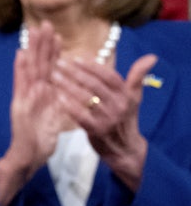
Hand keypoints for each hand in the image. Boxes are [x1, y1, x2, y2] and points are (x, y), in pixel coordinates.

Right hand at [0, 21, 66, 205]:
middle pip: (38, 63)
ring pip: (30, 68)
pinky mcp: (19, 104)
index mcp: (43, 94)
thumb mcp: (57, 117)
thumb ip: (61, 102)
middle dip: (41, 43)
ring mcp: (25, 96)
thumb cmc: (42, 139)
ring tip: (34, 31)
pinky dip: (20, 69)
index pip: (49, 69)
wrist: (28, 156)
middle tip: (45, 23)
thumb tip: (71, 90)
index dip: (52, 51)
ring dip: (32, 49)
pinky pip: (20, 84)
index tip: (57, 34)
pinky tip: (21, 54)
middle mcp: (32, 92)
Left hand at [52, 52, 156, 191]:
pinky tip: (57, 96)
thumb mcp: (134, 97)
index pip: (109, 76)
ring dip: (68, 85)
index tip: (75, 57)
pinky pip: (80, 116)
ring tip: (54, 76)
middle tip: (59, 63)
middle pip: (95, 85)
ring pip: (86, 98)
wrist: (125, 148)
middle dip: (76, 72)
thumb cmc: (126, 117)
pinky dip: (68, 105)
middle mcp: (119, 106)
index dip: (93, 66)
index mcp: (126, 95)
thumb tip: (152, 56)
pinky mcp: (97, 131)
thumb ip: (138, 76)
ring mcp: (108, 119)